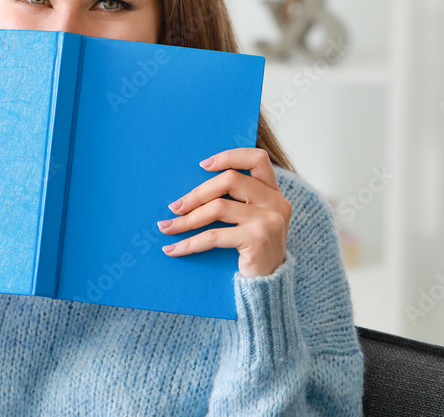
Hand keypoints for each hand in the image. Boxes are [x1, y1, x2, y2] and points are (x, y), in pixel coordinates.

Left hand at [156, 147, 290, 277]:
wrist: (266, 288)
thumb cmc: (251, 251)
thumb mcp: (250, 220)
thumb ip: (237, 201)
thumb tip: (190, 191)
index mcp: (274, 193)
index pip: (257, 159)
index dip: (229, 156)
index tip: (202, 165)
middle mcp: (276, 203)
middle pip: (230, 180)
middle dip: (196, 193)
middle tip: (174, 207)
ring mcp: (269, 220)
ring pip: (218, 207)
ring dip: (187, 219)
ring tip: (167, 227)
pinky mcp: (258, 239)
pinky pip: (214, 235)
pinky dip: (190, 243)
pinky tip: (174, 249)